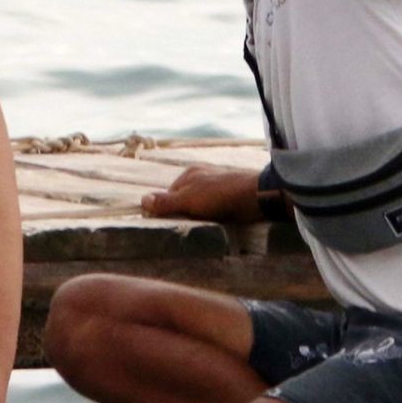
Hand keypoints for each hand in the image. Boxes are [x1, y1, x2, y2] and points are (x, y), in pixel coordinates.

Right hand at [141, 165, 262, 224]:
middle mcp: (203, 175)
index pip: (169, 194)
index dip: (167, 210)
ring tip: (202, 229)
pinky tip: (217, 224)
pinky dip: (213, 216)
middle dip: (184, 212)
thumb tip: (142, 200)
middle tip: (187, 229)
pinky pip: (215, 207)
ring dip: (200, 216)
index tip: (168, 225)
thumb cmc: (221, 195)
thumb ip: (167, 201)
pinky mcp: (231, 195)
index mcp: (190, 173)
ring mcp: (218, 184)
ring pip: (200, 203)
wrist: (258, 196)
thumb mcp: (190, 199)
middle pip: (185, 198)